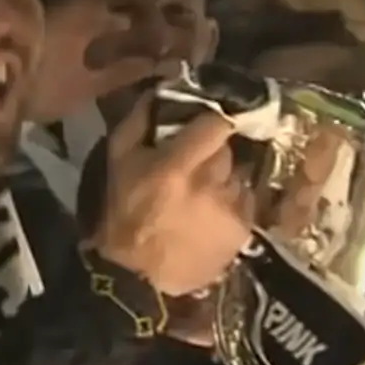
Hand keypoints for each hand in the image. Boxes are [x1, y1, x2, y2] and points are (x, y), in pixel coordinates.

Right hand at [87, 88, 250, 297]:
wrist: (138, 278)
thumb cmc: (124, 214)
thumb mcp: (119, 160)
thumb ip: (140, 118)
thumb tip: (165, 87)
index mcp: (177, 166)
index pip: (218, 123)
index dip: (214, 118)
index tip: (208, 121)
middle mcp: (210, 185)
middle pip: (228, 150)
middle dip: (213, 153)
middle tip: (193, 166)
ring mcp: (230, 209)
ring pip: (238, 175)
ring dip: (223, 179)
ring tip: (200, 196)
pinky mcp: (243, 231)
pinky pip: (245, 201)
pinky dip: (231, 203)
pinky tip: (210, 216)